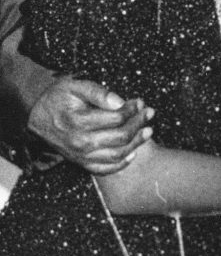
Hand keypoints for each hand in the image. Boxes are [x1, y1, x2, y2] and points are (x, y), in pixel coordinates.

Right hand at [28, 78, 151, 173]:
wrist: (36, 117)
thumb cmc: (57, 98)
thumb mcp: (74, 86)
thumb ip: (98, 92)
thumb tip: (120, 102)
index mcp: (78, 121)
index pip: (116, 118)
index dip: (132, 109)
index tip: (139, 102)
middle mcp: (79, 142)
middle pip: (120, 137)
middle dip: (139, 124)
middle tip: (149, 113)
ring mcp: (80, 155)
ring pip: (117, 154)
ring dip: (136, 143)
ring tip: (148, 131)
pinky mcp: (80, 162)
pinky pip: (104, 169)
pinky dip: (121, 163)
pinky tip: (132, 153)